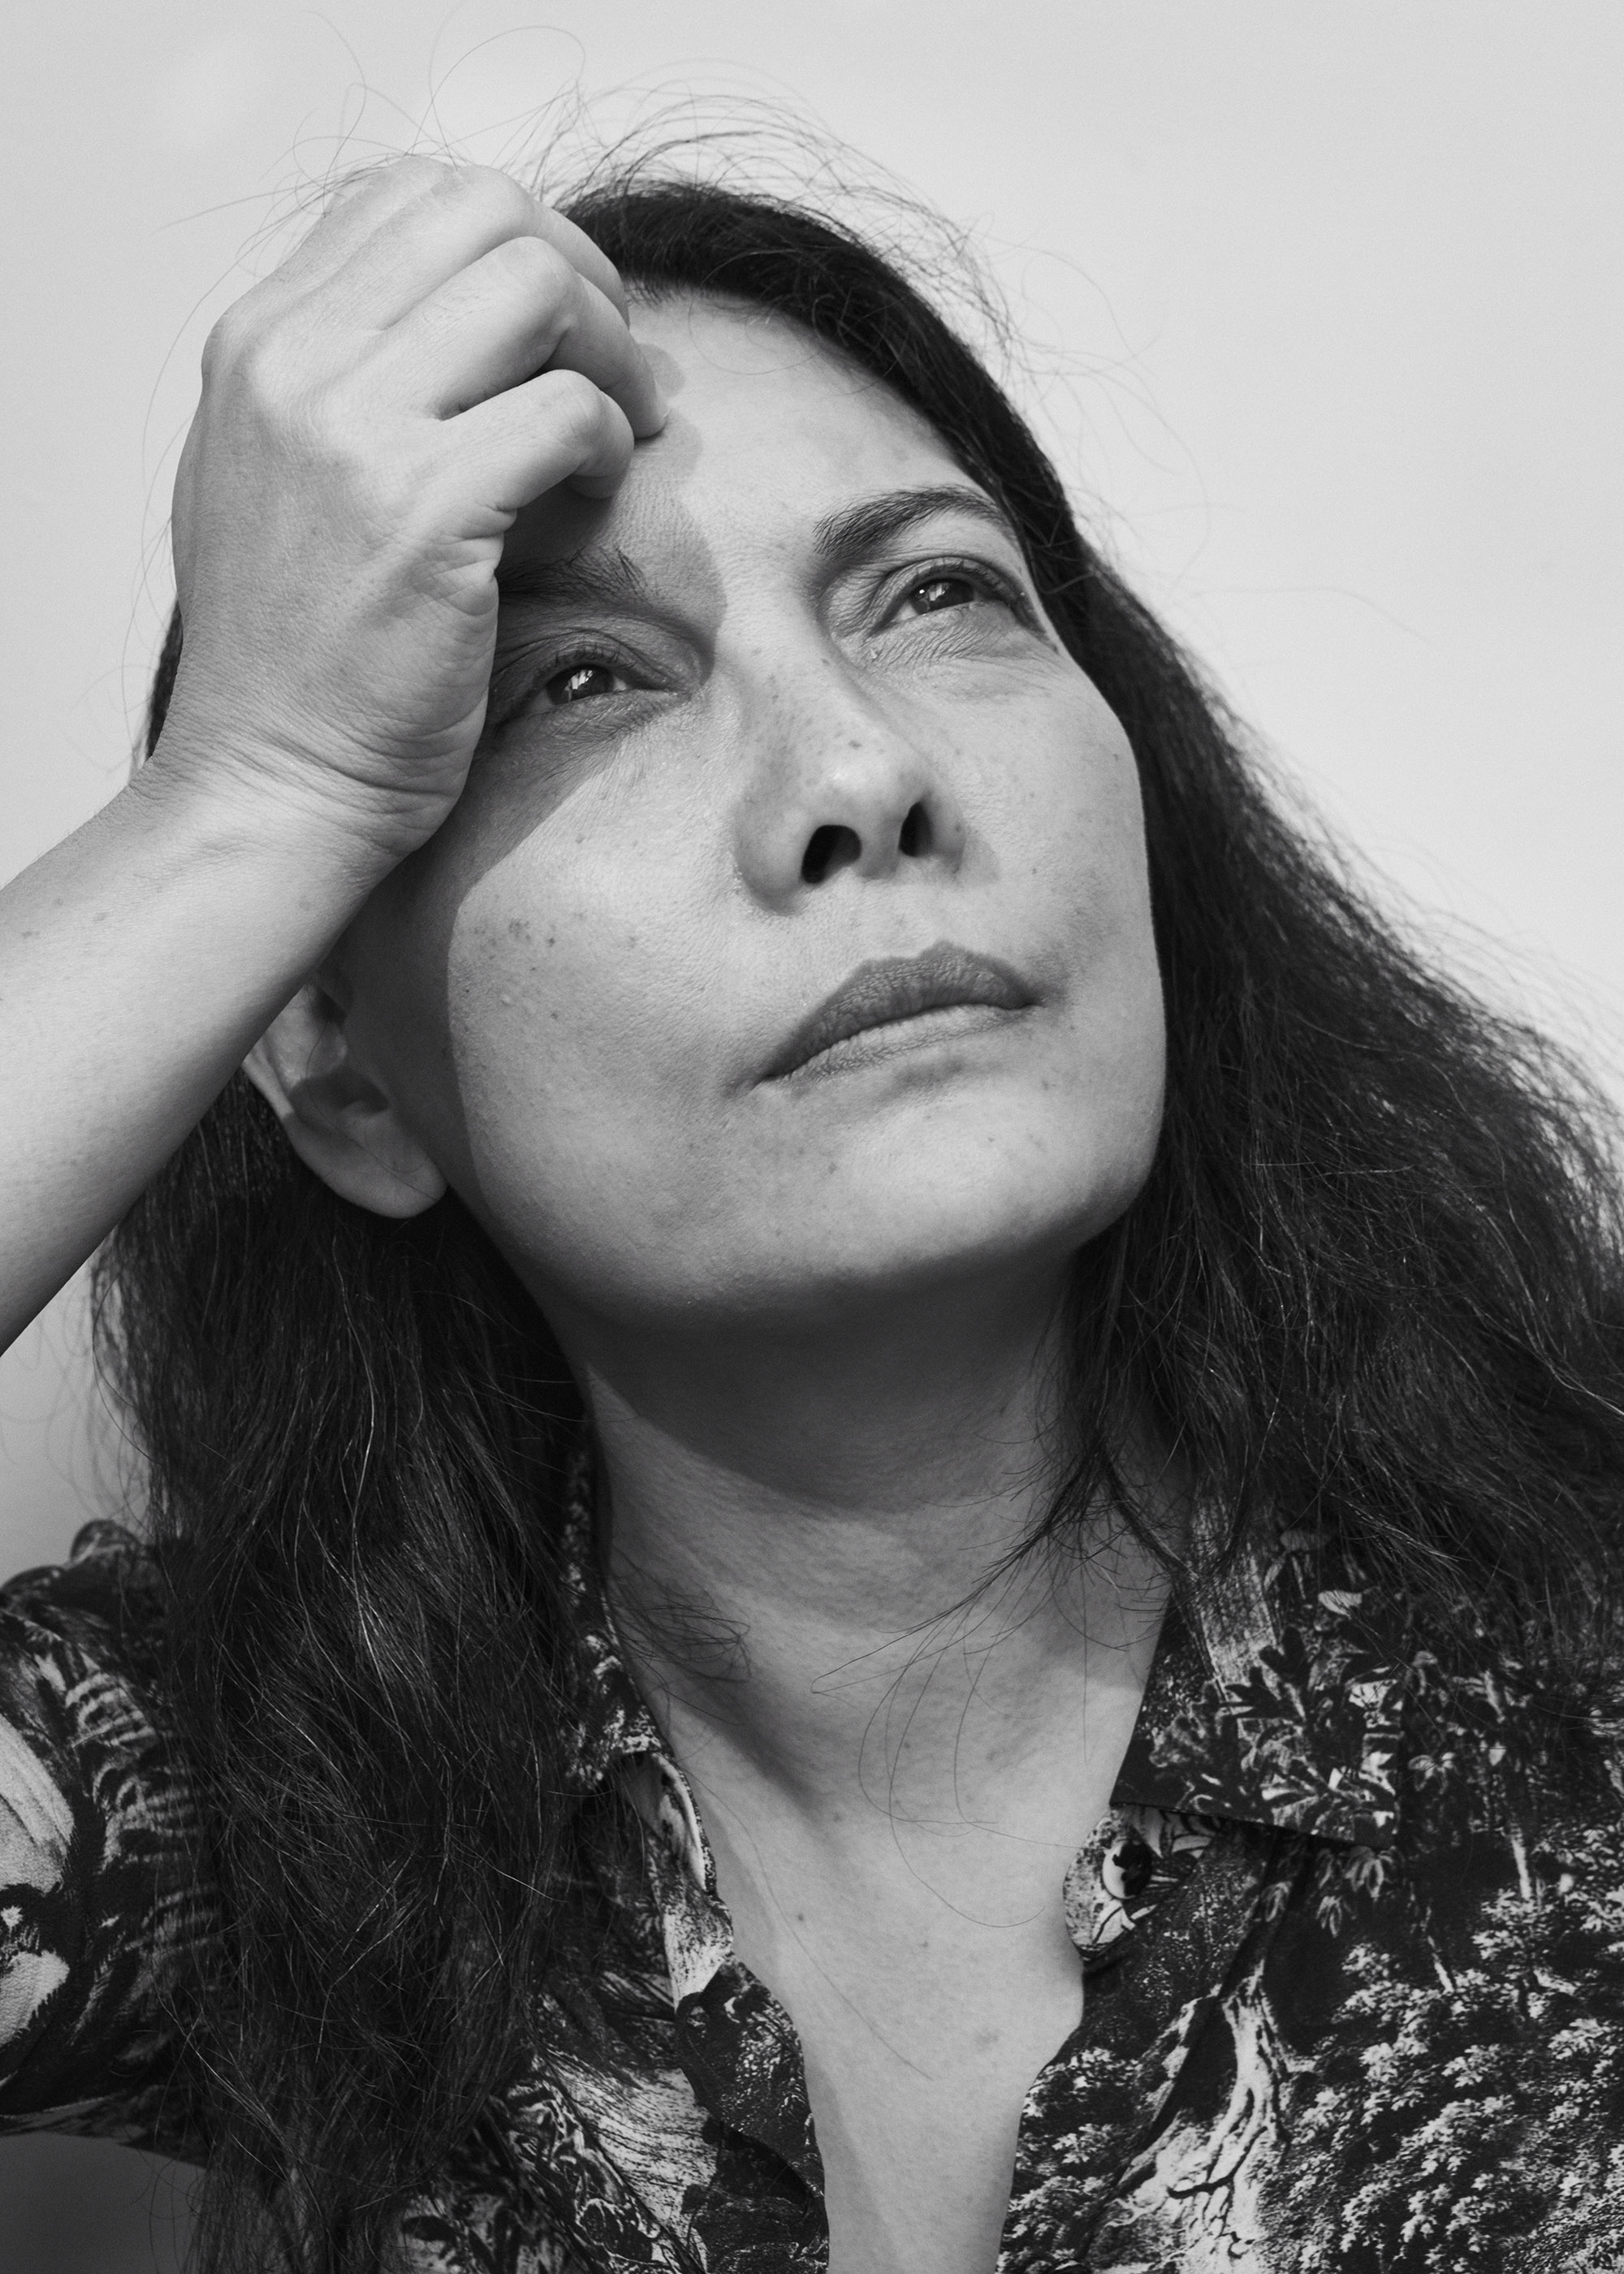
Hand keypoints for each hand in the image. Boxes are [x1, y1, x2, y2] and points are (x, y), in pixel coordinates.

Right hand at [158, 158, 664, 870]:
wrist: (270, 780)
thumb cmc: (294, 657)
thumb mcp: (271, 478)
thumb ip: (336, 381)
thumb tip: (453, 316)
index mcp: (258, 342)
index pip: (407, 195)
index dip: (516, 239)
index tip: (559, 325)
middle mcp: (293, 363)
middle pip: (486, 213)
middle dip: (582, 279)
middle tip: (615, 369)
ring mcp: (354, 432)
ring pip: (537, 289)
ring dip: (609, 353)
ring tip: (619, 429)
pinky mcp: (425, 511)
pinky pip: (567, 412)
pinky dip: (609, 441)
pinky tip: (595, 494)